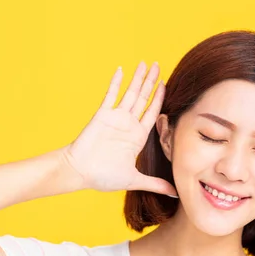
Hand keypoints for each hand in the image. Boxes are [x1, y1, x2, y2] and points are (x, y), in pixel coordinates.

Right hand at [61, 61, 177, 196]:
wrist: (79, 172)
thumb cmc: (103, 177)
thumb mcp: (134, 180)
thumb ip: (155, 184)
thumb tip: (175, 193)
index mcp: (137, 138)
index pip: (152, 113)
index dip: (160, 99)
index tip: (167, 85)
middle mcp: (128, 125)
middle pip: (144, 99)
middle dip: (152, 82)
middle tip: (159, 65)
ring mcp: (115, 118)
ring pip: (130, 93)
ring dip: (138, 78)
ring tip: (146, 63)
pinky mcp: (102, 115)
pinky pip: (111, 95)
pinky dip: (116, 82)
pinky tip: (122, 69)